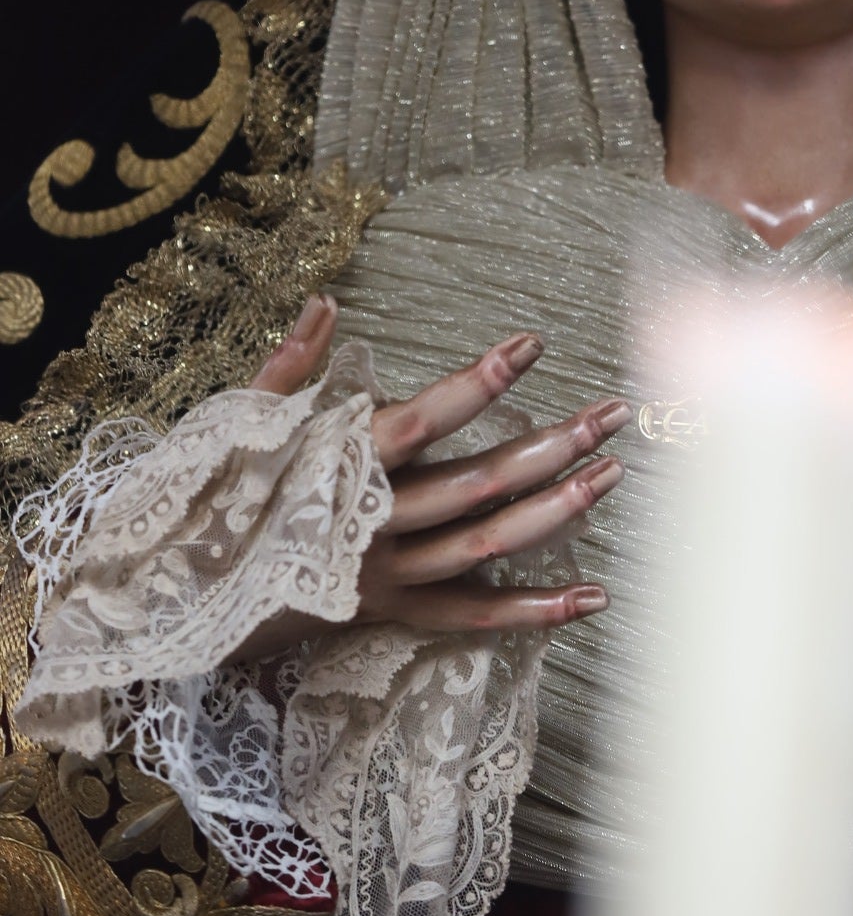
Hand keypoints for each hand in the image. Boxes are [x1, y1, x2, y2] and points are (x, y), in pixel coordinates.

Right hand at [242, 293, 626, 648]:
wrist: (174, 605)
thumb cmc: (209, 501)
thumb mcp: (239, 424)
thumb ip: (290, 362)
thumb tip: (326, 298)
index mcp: (340, 467)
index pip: (425, 419)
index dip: (480, 383)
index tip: (533, 342)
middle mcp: (372, 524)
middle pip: (477, 485)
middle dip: (552, 447)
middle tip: (614, 413)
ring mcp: (385, 575)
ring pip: (485, 547)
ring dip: (555, 513)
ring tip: (613, 476)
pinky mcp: (388, 613)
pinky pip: (470, 618)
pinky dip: (532, 612)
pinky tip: (590, 598)